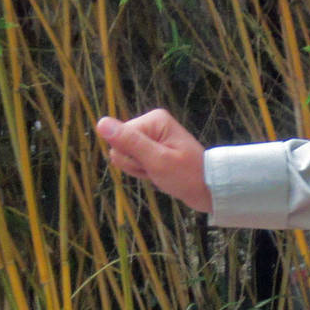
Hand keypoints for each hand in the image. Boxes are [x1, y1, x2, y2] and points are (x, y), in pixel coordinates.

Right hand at [96, 108, 212, 212]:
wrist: (208, 189)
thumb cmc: (186, 175)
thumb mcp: (156, 160)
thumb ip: (129, 142)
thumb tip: (101, 122)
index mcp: (153, 119)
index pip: (119, 139)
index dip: (132, 158)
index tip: (153, 164)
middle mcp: (150, 124)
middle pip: (120, 147)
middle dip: (136, 164)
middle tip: (158, 169)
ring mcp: (151, 137)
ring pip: (125, 157)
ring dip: (140, 170)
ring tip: (161, 172)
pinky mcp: (152, 148)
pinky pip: (134, 162)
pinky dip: (144, 172)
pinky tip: (159, 174)